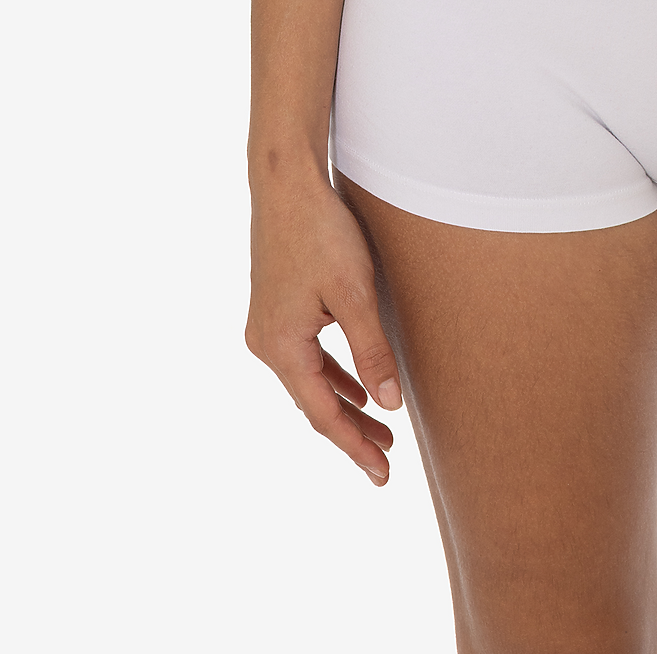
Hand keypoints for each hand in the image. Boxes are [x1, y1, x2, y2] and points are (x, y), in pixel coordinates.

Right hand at [245, 169, 402, 483]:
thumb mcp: (355, 293)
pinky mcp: (275, 308)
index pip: (322, 413)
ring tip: (380, 429)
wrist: (286, 182)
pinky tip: (354, 384)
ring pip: (309, 380)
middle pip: (313, 403)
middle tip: (386, 461)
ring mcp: (267, 326)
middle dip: (350, 431)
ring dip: (343, 403)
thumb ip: (372, 351)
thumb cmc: (322, 232)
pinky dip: (331, 375)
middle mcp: (266, 343)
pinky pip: (305, 357)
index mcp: (282, 347)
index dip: (354, 446)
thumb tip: (389, 405)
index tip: (382, 474)